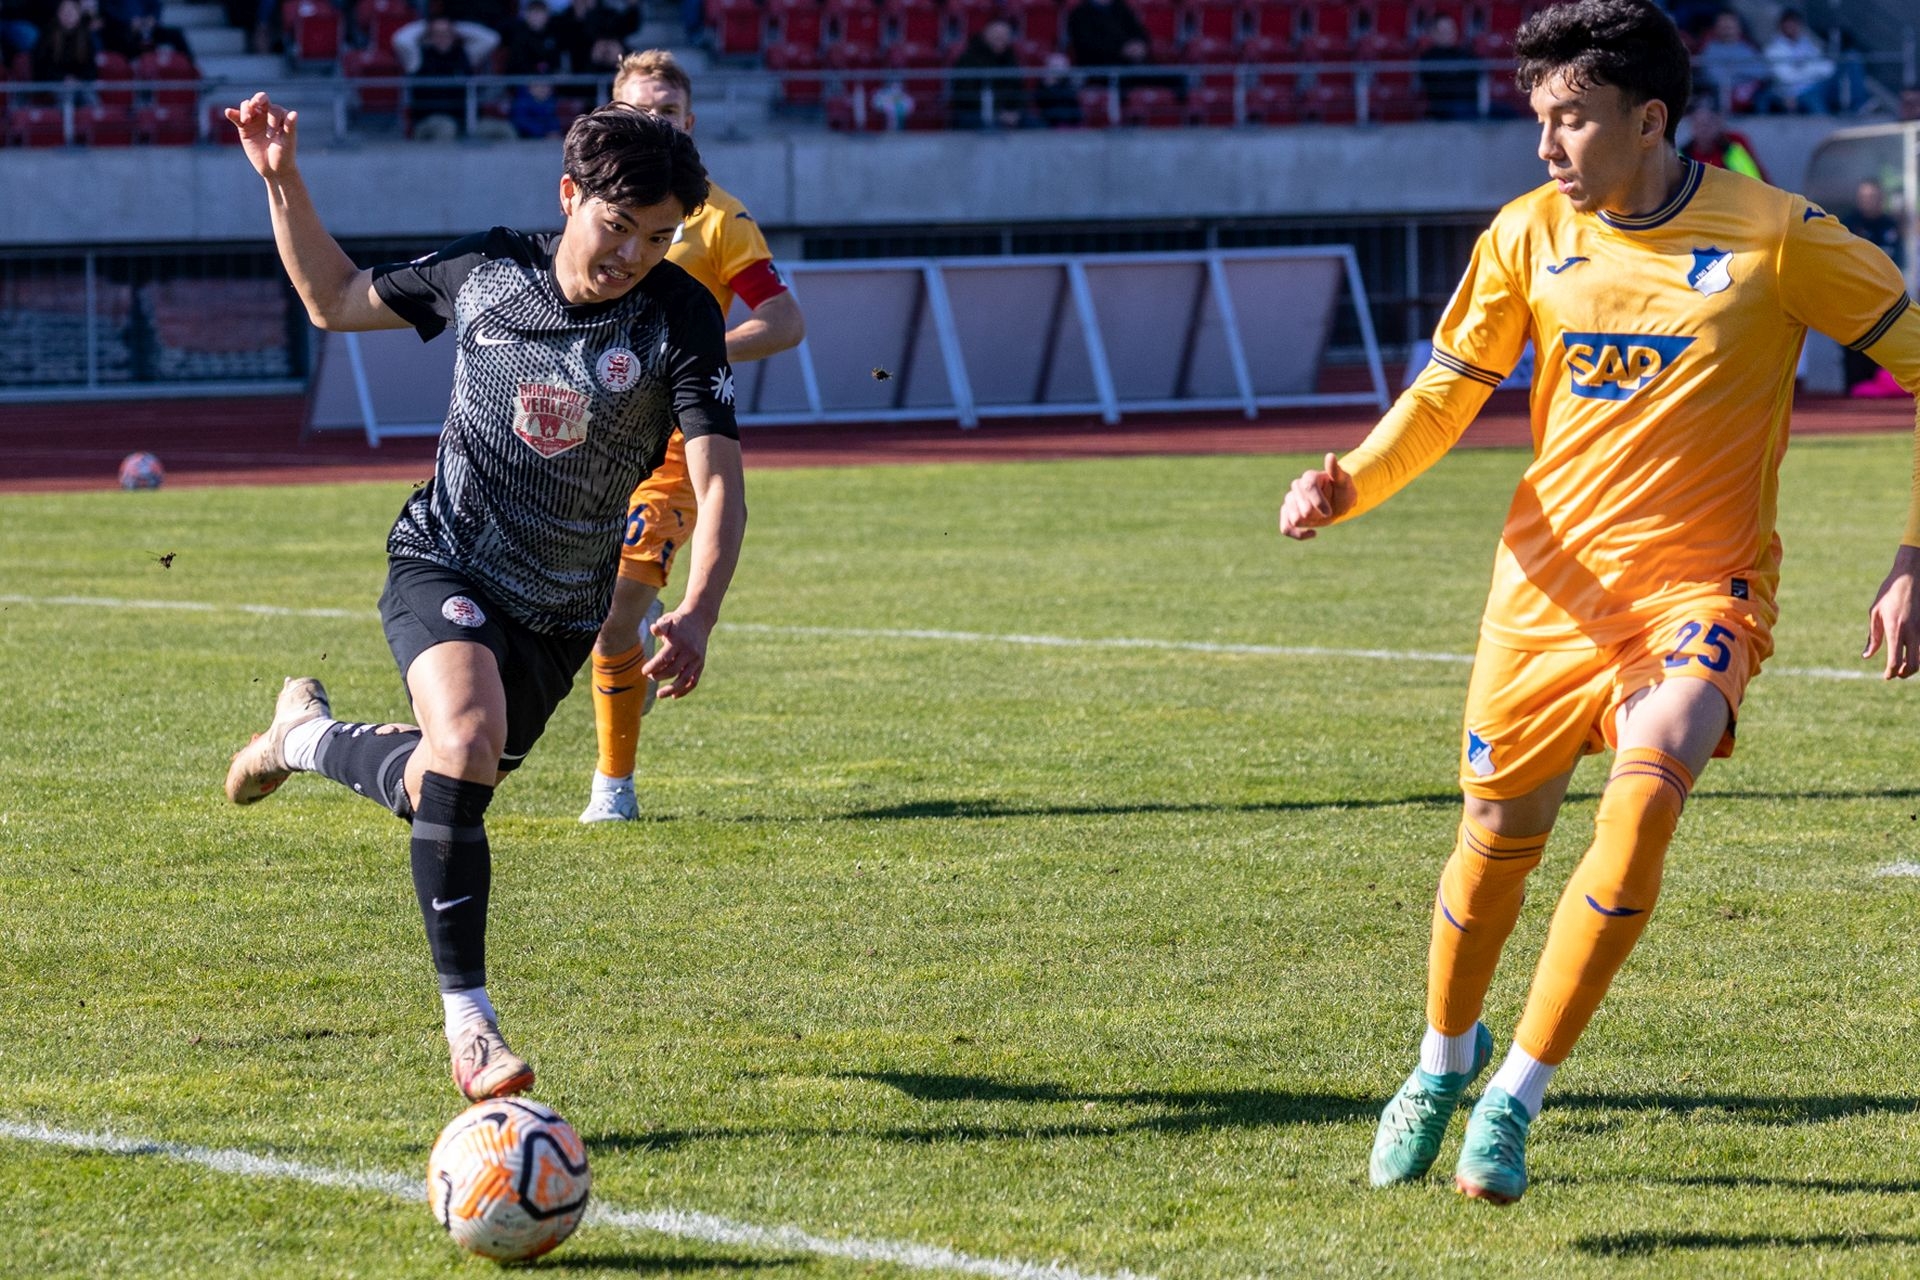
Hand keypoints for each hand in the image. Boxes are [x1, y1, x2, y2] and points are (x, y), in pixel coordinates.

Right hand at [225, 91, 298, 180]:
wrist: (274, 169)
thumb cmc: (284, 155)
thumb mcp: (288, 142)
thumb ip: (290, 128)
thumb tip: (294, 112)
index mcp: (280, 117)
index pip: (274, 109)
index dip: (272, 119)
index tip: (271, 135)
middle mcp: (268, 115)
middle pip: (261, 100)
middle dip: (258, 100)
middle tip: (255, 105)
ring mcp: (255, 120)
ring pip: (248, 106)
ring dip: (245, 109)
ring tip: (245, 120)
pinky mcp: (244, 127)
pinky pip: (237, 117)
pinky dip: (232, 113)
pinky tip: (228, 112)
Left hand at [644, 608, 711, 698]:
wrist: (699, 619)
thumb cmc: (678, 621)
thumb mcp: (668, 620)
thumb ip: (661, 626)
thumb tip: (653, 629)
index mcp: (679, 642)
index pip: (665, 659)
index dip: (653, 667)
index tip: (644, 672)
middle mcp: (689, 652)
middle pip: (673, 670)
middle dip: (659, 676)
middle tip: (650, 677)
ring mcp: (696, 660)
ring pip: (684, 680)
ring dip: (671, 689)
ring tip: (659, 695)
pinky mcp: (700, 664)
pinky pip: (694, 681)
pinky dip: (685, 690)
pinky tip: (674, 696)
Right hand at [1278, 452, 1355, 540]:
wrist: (1338, 505)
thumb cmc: (1343, 492)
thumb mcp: (1345, 483)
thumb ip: (1336, 472)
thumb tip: (1330, 456)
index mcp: (1310, 477)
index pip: (1308, 487)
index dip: (1317, 501)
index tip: (1329, 513)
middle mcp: (1297, 486)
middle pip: (1299, 505)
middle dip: (1314, 513)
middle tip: (1327, 513)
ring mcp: (1290, 500)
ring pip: (1293, 516)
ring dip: (1309, 522)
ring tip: (1320, 518)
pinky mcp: (1288, 514)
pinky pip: (1286, 528)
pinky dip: (1298, 534)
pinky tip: (1313, 534)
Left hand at [1864, 544, 1919, 678]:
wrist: (1911, 575)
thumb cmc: (1889, 593)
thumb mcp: (1875, 613)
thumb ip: (1874, 637)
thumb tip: (1867, 656)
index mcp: (1895, 630)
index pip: (1895, 661)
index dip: (1891, 673)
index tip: (1886, 676)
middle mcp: (1912, 632)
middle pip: (1913, 665)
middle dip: (1904, 673)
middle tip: (1896, 674)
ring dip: (1914, 665)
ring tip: (1903, 666)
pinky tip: (1912, 653)